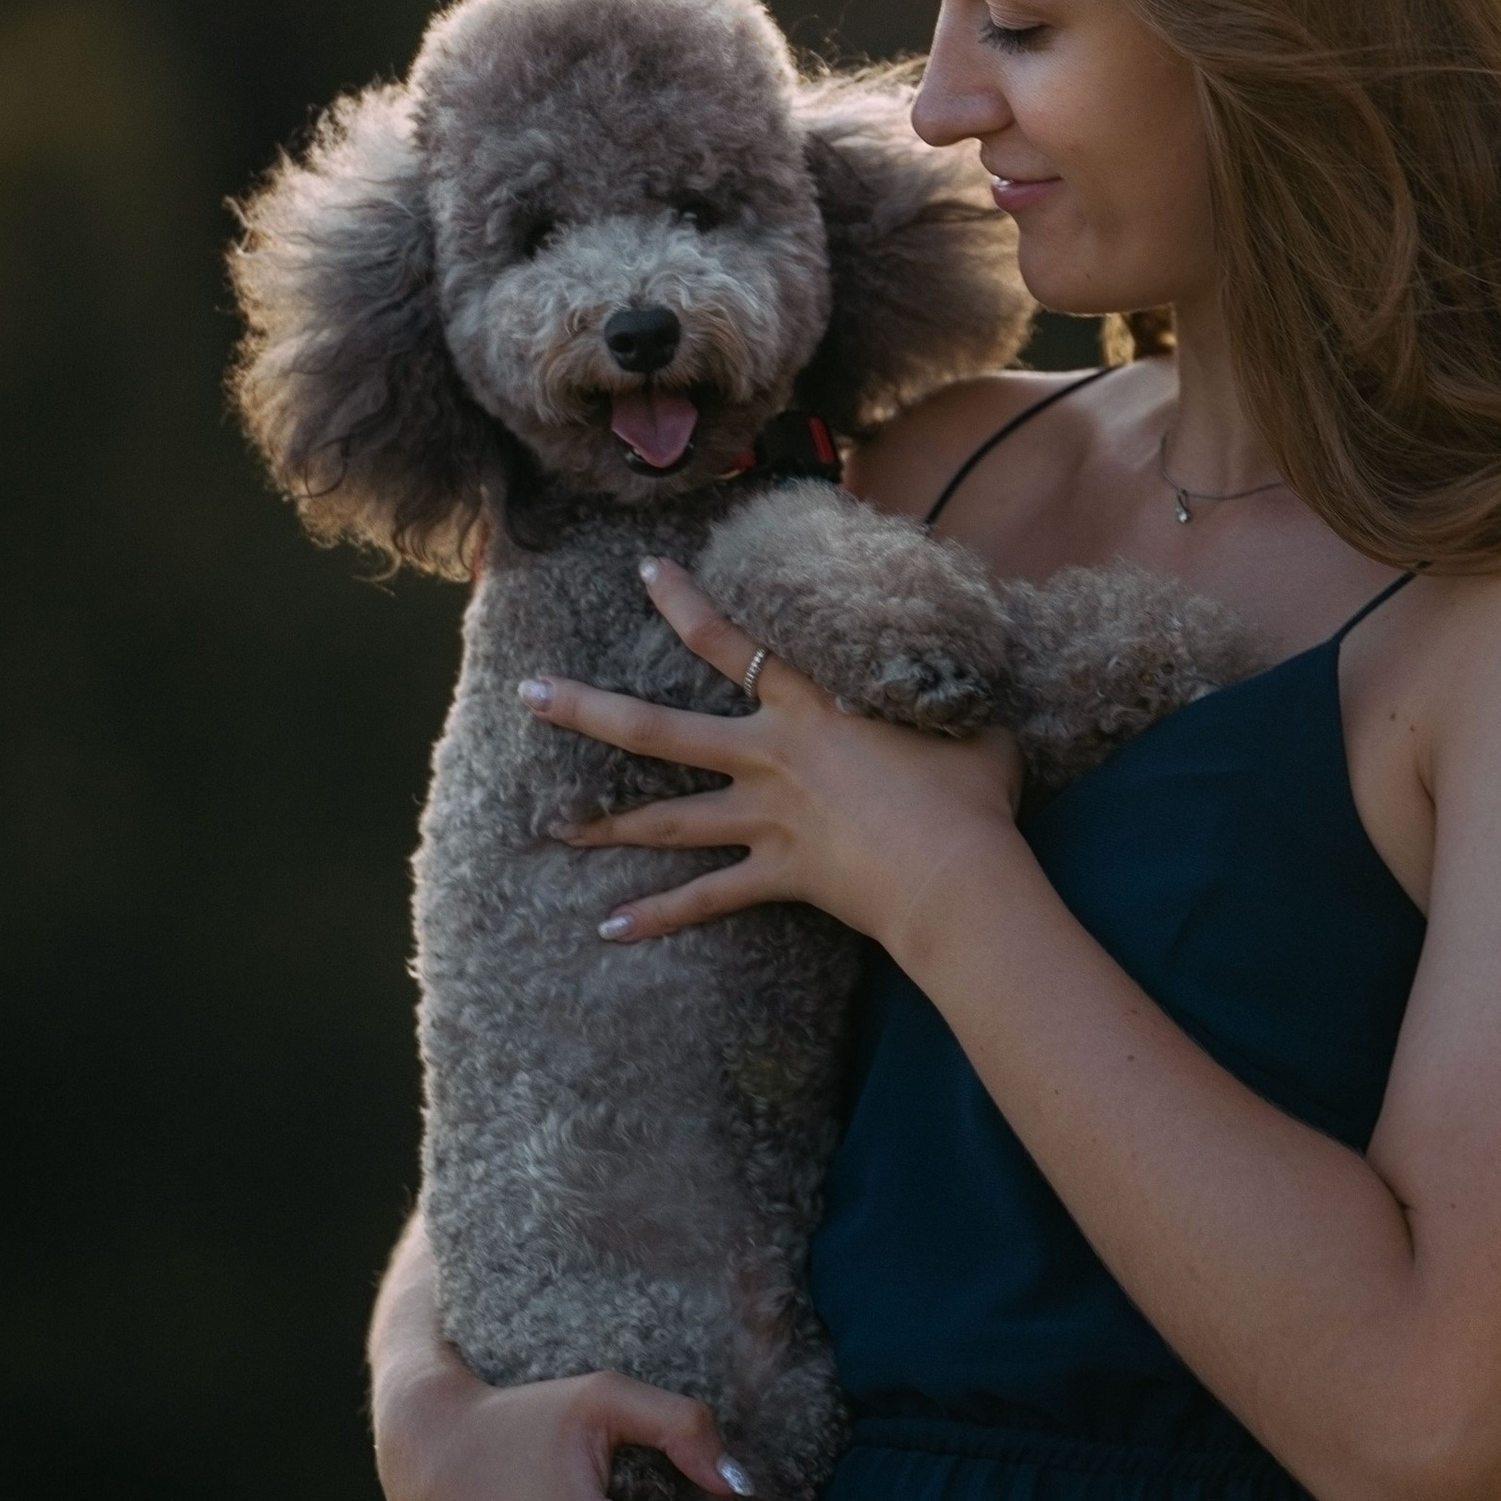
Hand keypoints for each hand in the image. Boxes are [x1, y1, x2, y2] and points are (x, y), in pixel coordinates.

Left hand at [523, 554, 1026, 958]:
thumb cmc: (970, 790)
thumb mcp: (962, 716)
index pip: (731, 642)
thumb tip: (969, 667)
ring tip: (553, 824)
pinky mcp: (776, 874)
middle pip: (659, 728)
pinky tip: (609, 929)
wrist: (958, 872)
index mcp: (809, 705)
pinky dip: (659, 916)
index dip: (685, 603)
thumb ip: (943, 689)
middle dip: (588, 709)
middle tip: (530, 694)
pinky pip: (706, 899)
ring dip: (605, 819)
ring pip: (666, 816)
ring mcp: (765, 818)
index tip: (646, 571)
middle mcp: (769, 755)